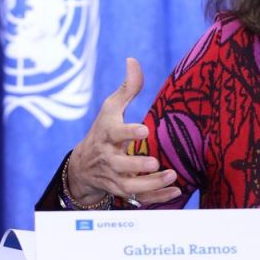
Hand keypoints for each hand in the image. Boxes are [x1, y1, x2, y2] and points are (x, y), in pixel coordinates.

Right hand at [65, 58, 181, 207]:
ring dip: (150, 184)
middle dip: (136, 165)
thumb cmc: (103, 130)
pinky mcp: (122, 192)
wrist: (84, 166)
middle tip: (154, 161)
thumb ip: (127, 87)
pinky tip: (175, 192)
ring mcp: (114, 177)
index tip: (144, 130)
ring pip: (129, 186)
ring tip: (171, 176)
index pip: (114, 133)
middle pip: (119, 164)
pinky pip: (139, 200)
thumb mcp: (111, 108)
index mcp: (106, 135)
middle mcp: (108, 158)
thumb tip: (132, 60)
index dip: (128, 132)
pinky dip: (157, 199)